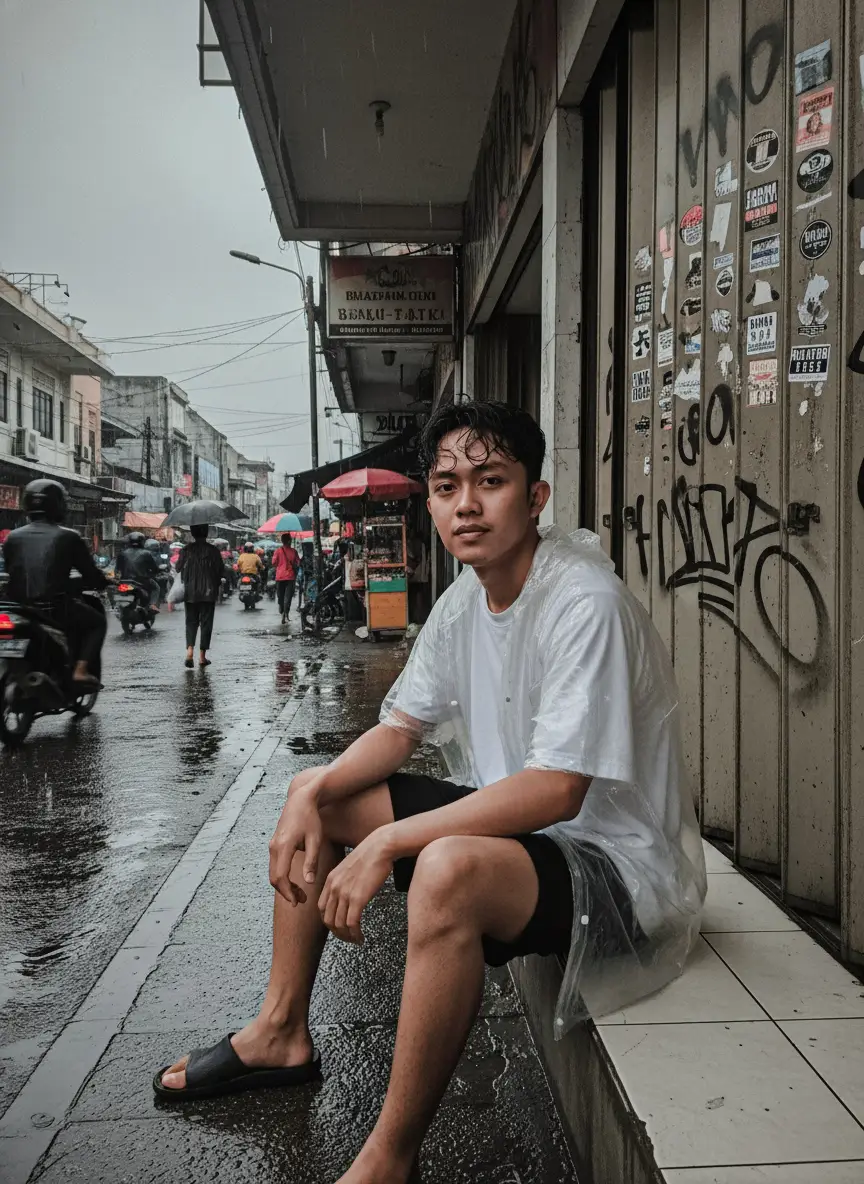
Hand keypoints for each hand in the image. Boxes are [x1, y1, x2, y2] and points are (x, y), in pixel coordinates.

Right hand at [268, 777, 325, 904]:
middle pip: (274, 878)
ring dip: (285, 886)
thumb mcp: (315, 840)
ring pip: (273, 873)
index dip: (287, 892)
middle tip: (301, 901)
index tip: (297, 903)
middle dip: (286, 892)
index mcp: (284, 845)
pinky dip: (283, 877)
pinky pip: (275, 866)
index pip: (281, 876)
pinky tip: (296, 882)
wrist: (300, 800)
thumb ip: (312, 861)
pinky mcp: (274, 845)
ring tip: (301, 894)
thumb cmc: (311, 818)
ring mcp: (272, 845)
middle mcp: (274, 847)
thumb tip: (309, 883)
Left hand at [318, 828, 394, 943]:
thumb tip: (349, 894)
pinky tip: (361, 937)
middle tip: (348, 937)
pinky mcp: (357, 898)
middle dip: (337, 933)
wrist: (380, 847)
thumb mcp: (349, 867)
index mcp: (330, 880)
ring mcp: (344, 893)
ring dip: (347, 936)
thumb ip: (344, 881)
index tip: (338, 926)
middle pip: (328, 919)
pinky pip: (352, 924)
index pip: (322, 908)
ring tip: (356, 939)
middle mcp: (334, 888)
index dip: (329, 921)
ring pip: (339, 925)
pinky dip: (355, 934)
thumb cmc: (370, 854)